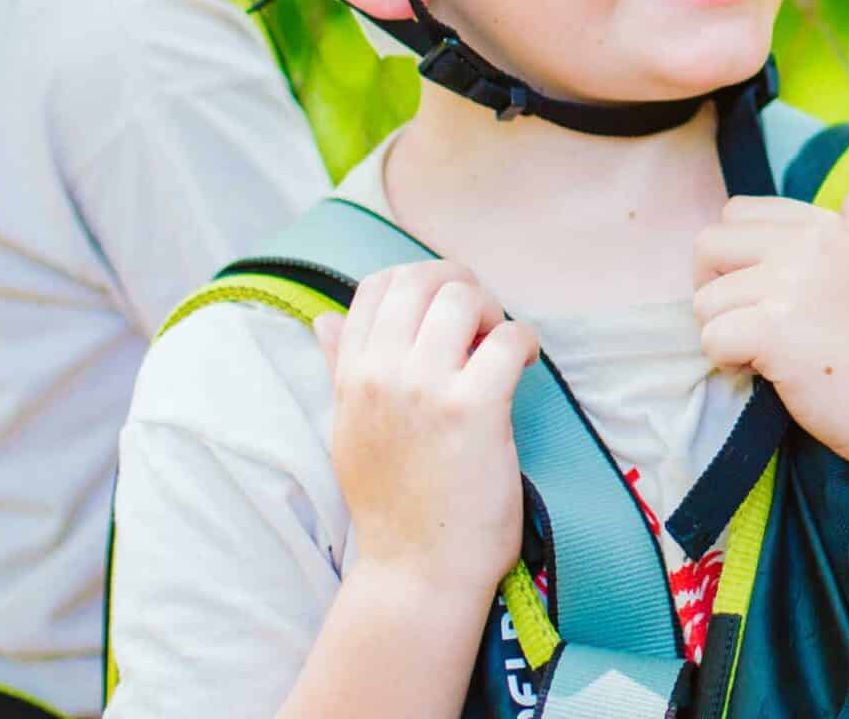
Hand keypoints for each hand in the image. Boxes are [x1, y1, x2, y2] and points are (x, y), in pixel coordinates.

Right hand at [313, 260, 537, 598]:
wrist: (417, 569)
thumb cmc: (393, 503)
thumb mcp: (350, 430)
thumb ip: (341, 368)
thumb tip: (322, 317)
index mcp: (352, 376)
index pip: (377, 285)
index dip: (422, 282)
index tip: (449, 312)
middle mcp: (381, 373)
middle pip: (423, 279)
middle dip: (464, 287)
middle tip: (483, 324)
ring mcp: (425, 388)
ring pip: (466, 298)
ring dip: (494, 313)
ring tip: (500, 348)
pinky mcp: (474, 408)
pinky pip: (510, 338)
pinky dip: (526, 342)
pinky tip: (526, 365)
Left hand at [692, 192, 848, 479]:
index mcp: (827, 228)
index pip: (738, 213)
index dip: (733, 256)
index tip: (763, 292)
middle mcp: (808, 245)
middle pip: (707, 246)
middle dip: (715, 290)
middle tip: (750, 325)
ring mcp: (789, 285)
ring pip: (704, 300)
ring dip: (725, 333)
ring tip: (769, 355)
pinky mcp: (773, 331)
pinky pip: (711, 339)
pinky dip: (728, 363)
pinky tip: (767, 373)